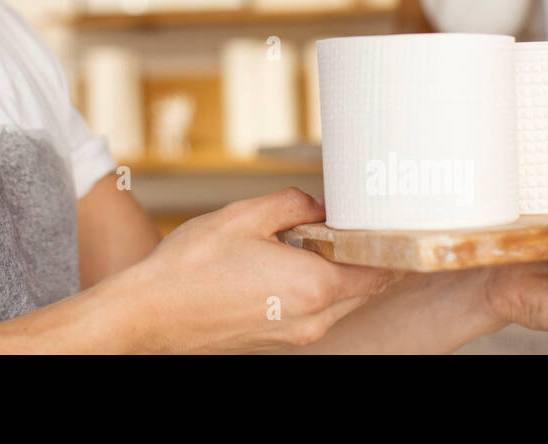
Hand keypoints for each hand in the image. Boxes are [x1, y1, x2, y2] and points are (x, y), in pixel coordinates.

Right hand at [113, 187, 404, 352]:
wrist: (148, 313)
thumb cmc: (189, 268)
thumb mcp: (244, 216)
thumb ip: (292, 205)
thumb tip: (317, 206)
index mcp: (314, 286)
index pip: (380, 271)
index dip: (394, 247)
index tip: (398, 226)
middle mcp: (312, 319)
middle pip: (365, 289)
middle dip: (368, 258)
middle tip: (361, 226)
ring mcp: (294, 336)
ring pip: (339, 303)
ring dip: (339, 274)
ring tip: (318, 241)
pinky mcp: (275, 341)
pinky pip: (312, 314)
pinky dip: (315, 290)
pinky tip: (289, 265)